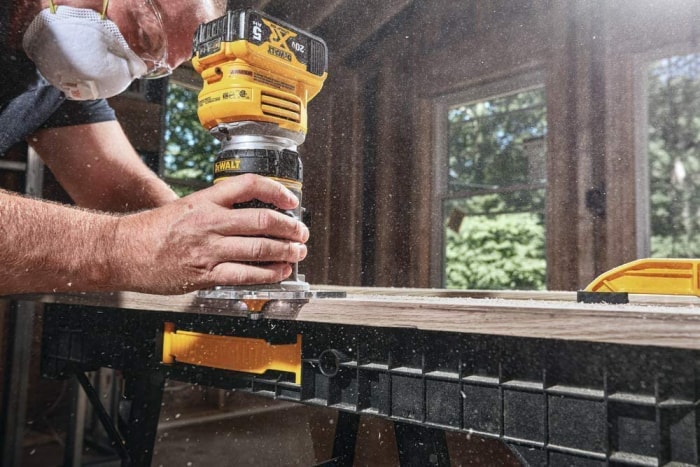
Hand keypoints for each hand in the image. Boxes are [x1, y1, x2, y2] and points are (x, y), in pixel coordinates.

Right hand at [111, 174, 308, 293]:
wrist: (121, 251)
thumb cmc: (149, 231)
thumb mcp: (184, 206)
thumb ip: (213, 208)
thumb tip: (244, 212)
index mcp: (204, 201)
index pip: (249, 186)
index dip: (276, 191)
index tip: (290, 200)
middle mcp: (209, 223)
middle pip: (262, 220)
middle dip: (289, 227)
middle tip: (301, 232)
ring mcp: (208, 250)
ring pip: (259, 248)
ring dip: (285, 251)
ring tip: (297, 252)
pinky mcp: (205, 275)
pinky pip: (245, 275)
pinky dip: (268, 274)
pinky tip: (279, 271)